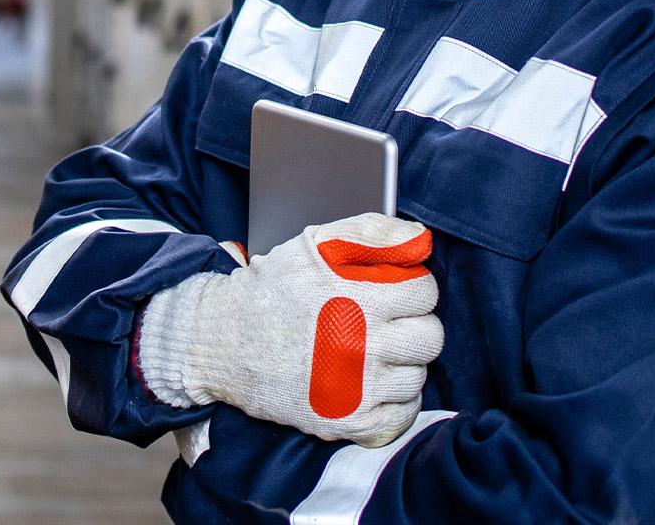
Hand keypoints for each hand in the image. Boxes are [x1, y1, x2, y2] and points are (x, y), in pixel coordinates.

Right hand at [136, 213, 442, 446]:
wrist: (224, 340)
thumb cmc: (272, 288)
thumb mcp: (316, 243)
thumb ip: (373, 232)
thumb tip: (421, 240)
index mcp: (360, 299)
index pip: (425, 293)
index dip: (412, 288)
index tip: (393, 292)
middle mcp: (363, 346)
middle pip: (429, 337)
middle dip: (412, 325)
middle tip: (387, 323)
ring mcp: (356, 389)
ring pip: (417, 377)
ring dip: (402, 363)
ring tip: (375, 352)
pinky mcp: (346, 422)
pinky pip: (400, 416)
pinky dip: (393, 402)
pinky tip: (373, 384)